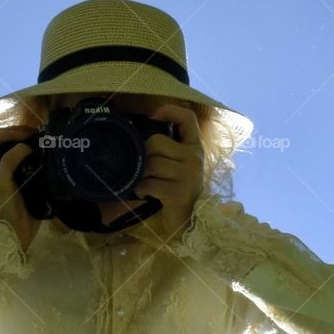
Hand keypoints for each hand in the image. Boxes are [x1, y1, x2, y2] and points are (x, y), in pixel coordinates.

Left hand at [0, 126, 41, 253]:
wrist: (16, 232)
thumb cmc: (5, 206)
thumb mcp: (2, 181)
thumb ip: (9, 161)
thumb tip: (27, 147)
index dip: (6, 132)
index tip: (24, 136)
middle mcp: (4, 168)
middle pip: (8, 142)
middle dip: (21, 136)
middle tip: (38, 137)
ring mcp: (18, 175)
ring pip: (22, 152)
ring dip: (33, 146)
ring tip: (47, 145)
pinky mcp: (32, 183)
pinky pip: (35, 165)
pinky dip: (42, 159)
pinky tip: (52, 159)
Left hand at [134, 104, 204, 242]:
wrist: (187, 222)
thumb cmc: (177, 190)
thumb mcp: (177, 165)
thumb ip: (166, 149)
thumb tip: (139, 131)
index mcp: (195, 148)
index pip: (187, 118)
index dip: (169, 111)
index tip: (152, 115)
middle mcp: (195, 158)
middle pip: (156, 142)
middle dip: (144, 155)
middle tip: (146, 170)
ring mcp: (189, 175)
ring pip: (151, 163)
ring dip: (142, 175)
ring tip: (146, 183)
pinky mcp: (179, 193)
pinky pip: (149, 183)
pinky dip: (142, 189)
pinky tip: (146, 194)